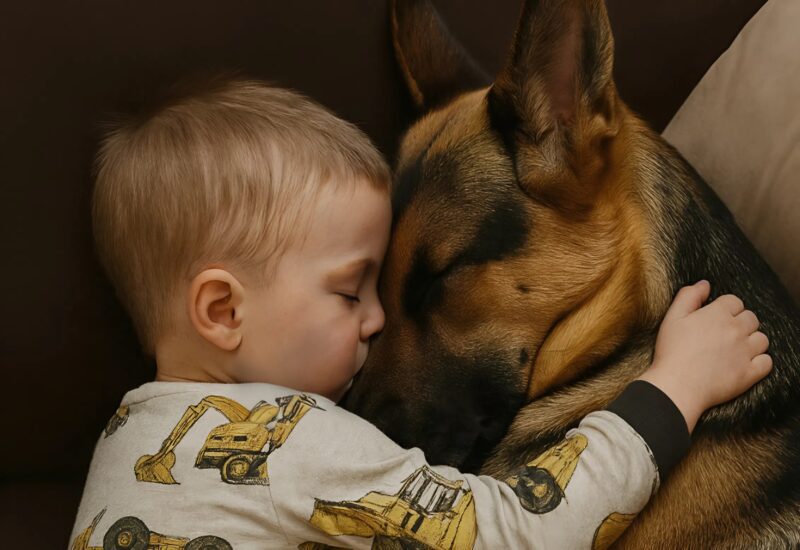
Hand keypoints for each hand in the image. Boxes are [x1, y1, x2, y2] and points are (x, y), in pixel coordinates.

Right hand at [636, 281, 771, 432]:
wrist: (676, 385)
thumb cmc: (671, 351)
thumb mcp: (672, 317)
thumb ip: (688, 296)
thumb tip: (704, 284)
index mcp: (718, 314)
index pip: (734, 301)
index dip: (725, 309)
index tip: (715, 319)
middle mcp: (736, 330)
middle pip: (751, 318)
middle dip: (740, 323)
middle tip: (724, 335)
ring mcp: (745, 352)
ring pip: (762, 339)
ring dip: (752, 341)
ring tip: (735, 349)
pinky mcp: (750, 373)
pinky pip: (767, 362)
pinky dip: (760, 361)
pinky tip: (744, 363)